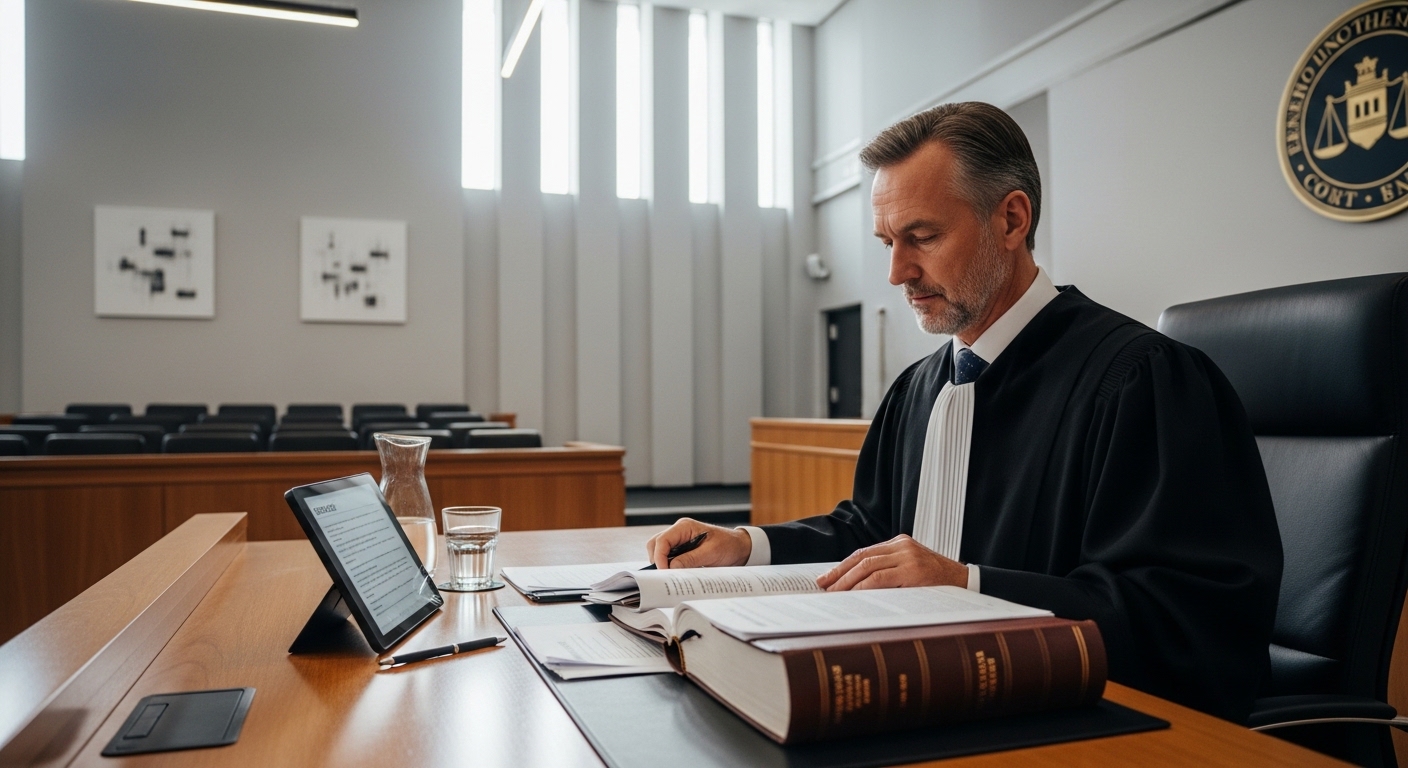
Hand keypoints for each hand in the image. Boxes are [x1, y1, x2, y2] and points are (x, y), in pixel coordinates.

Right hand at [646, 518, 752, 568]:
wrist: (740, 548)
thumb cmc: (728, 545)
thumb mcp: (711, 553)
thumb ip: (690, 559)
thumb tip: (671, 566)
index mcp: (685, 527)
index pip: (662, 540)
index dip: (659, 557)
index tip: (664, 571)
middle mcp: (679, 531)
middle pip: (656, 544)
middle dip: (657, 560)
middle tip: (666, 574)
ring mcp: (679, 540)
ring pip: (659, 550)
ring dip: (663, 563)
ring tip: (673, 574)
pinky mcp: (682, 549)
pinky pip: (669, 556)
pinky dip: (669, 565)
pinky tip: (678, 573)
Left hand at [816, 534, 968, 590]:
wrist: (968, 585)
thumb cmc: (939, 584)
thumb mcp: (913, 571)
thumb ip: (890, 572)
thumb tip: (854, 588)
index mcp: (900, 543)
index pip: (864, 553)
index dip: (842, 566)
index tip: (826, 578)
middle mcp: (903, 546)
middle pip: (861, 558)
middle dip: (839, 573)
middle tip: (823, 587)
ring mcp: (908, 557)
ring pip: (868, 566)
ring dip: (847, 582)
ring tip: (834, 594)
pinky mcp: (914, 571)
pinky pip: (881, 578)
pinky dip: (864, 587)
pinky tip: (854, 596)